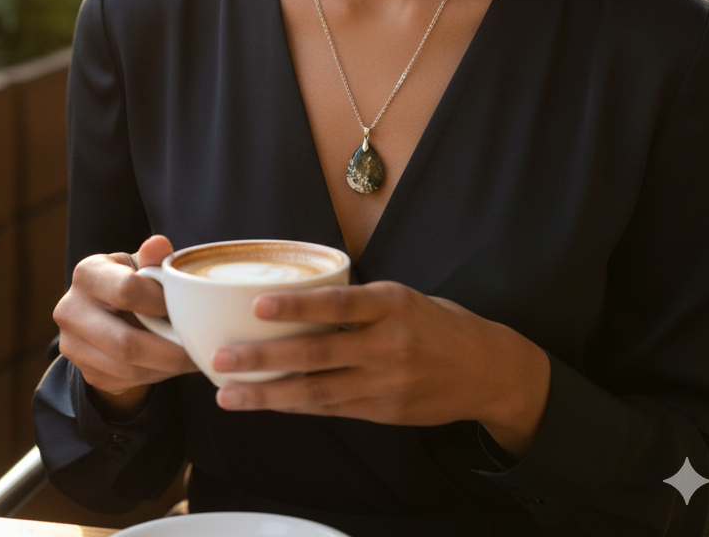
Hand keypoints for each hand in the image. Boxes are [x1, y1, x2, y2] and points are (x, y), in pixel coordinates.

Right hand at [54, 234, 197, 416]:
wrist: (106, 310)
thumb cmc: (132, 280)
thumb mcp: (141, 264)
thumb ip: (152, 259)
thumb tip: (159, 244)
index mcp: (87, 273)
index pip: (127, 291)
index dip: (161, 302)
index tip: (185, 306)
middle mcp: (70, 310)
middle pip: (125, 343)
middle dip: (170, 351)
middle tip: (200, 349)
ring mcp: (73, 345)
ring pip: (127, 368)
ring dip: (166, 367)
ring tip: (191, 358)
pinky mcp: (85, 371)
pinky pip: (126, 381)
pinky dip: (156, 375)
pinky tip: (172, 365)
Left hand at [211, 281, 549, 455]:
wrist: (487, 369)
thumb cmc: (437, 322)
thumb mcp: (402, 297)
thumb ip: (359, 303)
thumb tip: (301, 299)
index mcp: (391, 304)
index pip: (338, 305)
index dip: (298, 307)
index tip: (259, 304)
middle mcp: (387, 345)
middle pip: (317, 355)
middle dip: (264, 359)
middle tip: (221, 358)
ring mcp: (385, 384)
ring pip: (317, 392)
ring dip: (268, 394)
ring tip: (229, 393)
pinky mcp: (383, 412)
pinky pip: (332, 409)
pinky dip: (296, 406)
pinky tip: (267, 403)